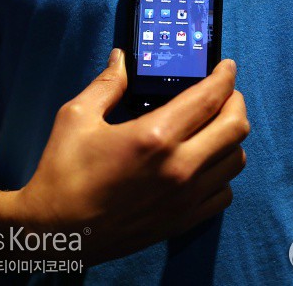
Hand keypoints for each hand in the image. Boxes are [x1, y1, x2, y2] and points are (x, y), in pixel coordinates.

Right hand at [12, 49, 249, 263]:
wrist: (56, 232)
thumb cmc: (63, 174)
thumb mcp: (77, 117)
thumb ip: (107, 85)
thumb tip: (120, 59)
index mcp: (154, 136)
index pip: (209, 98)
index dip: (225, 77)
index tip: (227, 67)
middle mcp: (179, 168)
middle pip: (235, 127)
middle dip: (235, 102)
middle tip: (224, 93)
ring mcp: (185, 198)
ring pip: (235, 160)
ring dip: (230, 137)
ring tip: (213, 127)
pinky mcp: (183, 220)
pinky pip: (225, 193)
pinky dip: (222, 174)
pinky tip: (204, 164)